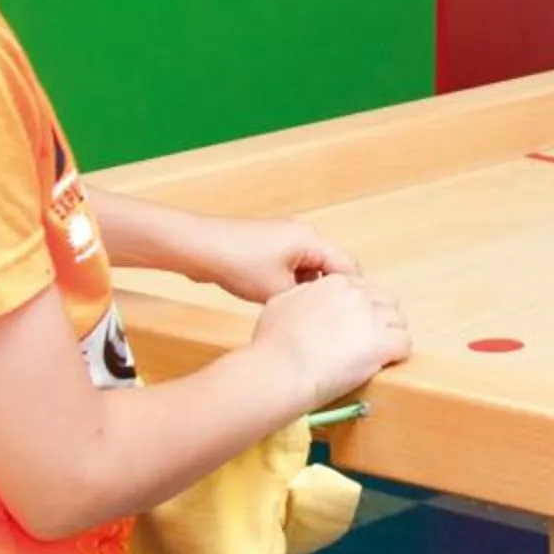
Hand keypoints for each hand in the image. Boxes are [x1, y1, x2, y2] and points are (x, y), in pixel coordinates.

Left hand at [191, 215, 359, 303]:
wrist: (199, 248)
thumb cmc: (238, 263)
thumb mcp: (278, 290)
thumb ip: (308, 300)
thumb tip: (323, 310)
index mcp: (312, 240)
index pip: (348, 266)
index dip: (353, 293)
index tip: (354, 316)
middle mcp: (303, 234)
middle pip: (329, 266)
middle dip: (328, 292)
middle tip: (328, 319)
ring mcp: (285, 238)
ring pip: (309, 268)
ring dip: (306, 288)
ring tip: (301, 312)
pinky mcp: (269, 245)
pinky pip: (292, 266)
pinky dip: (291, 282)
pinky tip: (280, 300)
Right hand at [250, 272, 411, 403]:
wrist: (280, 371)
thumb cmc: (273, 344)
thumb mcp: (280, 303)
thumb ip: (302, 295)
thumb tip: (308, 299)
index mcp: (335, 283)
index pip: (363, 289)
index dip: (361, 310)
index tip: (354, 326)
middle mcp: (357, 295)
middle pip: (385, 302)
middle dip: (379, 320)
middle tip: (367, 342)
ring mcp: (373, 318)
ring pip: (397, 322)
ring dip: (390, 337)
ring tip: (376, 356)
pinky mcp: (384, 343)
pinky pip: (404, 344)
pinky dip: (397, 355)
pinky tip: (385, 364)